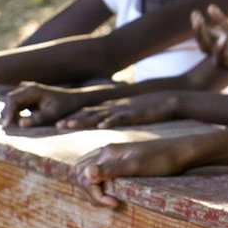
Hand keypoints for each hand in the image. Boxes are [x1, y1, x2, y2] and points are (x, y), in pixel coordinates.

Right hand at [1, 82, 91, 127]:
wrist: (73, 100)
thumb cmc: (65, 106)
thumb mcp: (54, 113)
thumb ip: (38, 118)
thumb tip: (21, 124)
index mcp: (33, 89)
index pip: (13, 99)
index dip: (8, 113)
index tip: (6, 126)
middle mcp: (27, 89)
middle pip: (8, 102)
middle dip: (7, 116)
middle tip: (8, 131)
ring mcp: (25, 93)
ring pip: (10, 105)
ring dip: (10, 117)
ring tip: (14, 130)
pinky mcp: (26, 99)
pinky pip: (15, 108)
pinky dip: (14, 117)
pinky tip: (18, 126)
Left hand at [56, 92, 179, 129]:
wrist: (169, 100)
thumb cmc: (149, 111)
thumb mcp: (129, 114)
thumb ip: (117, 119)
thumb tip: (105, 127)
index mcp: (112, 110)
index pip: (90, 113)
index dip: (75, 118)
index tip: (59, 124)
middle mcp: (114, 109)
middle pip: (90, 113)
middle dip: (74, 118)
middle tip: (58, 124)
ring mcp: (123, 110)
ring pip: (100, 115)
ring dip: (85, 119)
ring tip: (70, 124)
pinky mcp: (134, 113)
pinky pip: (120, 118)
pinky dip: (110, 121)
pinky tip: (101, 126)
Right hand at [73, 139, 188, 207]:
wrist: (181, 152)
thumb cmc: (161, 160)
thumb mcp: (136, 167)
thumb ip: (111, 170)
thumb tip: (85, 173)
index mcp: (107, 152)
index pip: (85, 177)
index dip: (95, 194)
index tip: (114, 203)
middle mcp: (106, 152)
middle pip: (81, 173)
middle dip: (90, 192)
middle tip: (110, 203)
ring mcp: (113, 155)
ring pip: (89, 173)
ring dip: (94, 189)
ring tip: (111, 200)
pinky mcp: (120, 160)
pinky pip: (100, 172)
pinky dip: (100, 184)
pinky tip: (112, 192)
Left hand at [192, 5, 227, 88]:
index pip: (218, 60)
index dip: (217, 49)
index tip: (225, 38)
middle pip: (209, 46)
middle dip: (200, 34)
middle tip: (197, 19)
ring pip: (214, 35)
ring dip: (203, 26)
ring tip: (195, 14)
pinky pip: (227, 27)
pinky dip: (219, 18)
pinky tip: (211, 7)